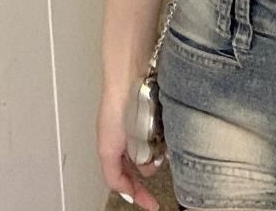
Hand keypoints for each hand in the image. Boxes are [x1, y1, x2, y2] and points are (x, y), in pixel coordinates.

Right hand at [97, 87, 161, 210]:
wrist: (130, 78)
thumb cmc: (114, 107)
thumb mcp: (107, 149)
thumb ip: (114, 175)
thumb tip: (128, 193)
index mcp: (115, 148)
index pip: (127, 179)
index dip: (138, 194)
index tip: (153, 205)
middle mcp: (132, 140)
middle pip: (145, 167)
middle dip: (149, 168)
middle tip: (153, 161)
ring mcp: (147, 128)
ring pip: (157, 154)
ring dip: (158, 154)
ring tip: (158, 142)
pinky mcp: (161, 117)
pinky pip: (167, 138)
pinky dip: (167, 140)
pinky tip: (166, 134)